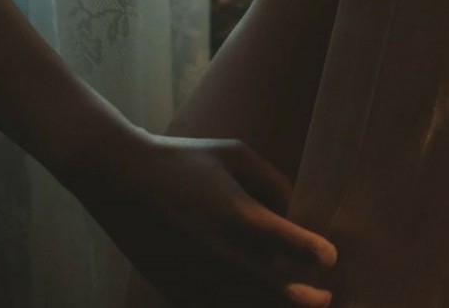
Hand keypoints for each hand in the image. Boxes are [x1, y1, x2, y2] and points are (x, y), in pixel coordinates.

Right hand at [66, 131, 337, 307]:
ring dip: (273, 302)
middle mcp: (217, 250)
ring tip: (295, 299)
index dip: (317, 252)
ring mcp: (193, 274)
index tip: (329, 257)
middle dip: (305, 298)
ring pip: (246, 303)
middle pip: (274, 288)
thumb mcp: (235, 155)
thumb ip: (272, 182)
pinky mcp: (173, 286)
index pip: (290, 243)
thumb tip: (295, 211)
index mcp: (235, 213)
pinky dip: (239, 303)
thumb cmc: (183, 159)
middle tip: (325, 298)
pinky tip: (252, 295)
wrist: (119, 176)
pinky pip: (214, 305)